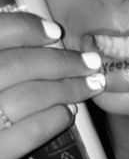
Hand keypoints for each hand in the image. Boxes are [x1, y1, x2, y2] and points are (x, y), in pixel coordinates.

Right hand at [0, 12, 104, 158]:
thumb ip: (8, 72)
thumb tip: (51, 48)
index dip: (25, 29)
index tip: (56, 34)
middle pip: (17, 66)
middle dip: (60, 62)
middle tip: (90, 65)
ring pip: (28, 96)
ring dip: (66, 89)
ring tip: (89, 87)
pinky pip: (31, 130)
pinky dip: (55, 119)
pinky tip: (68, 114)